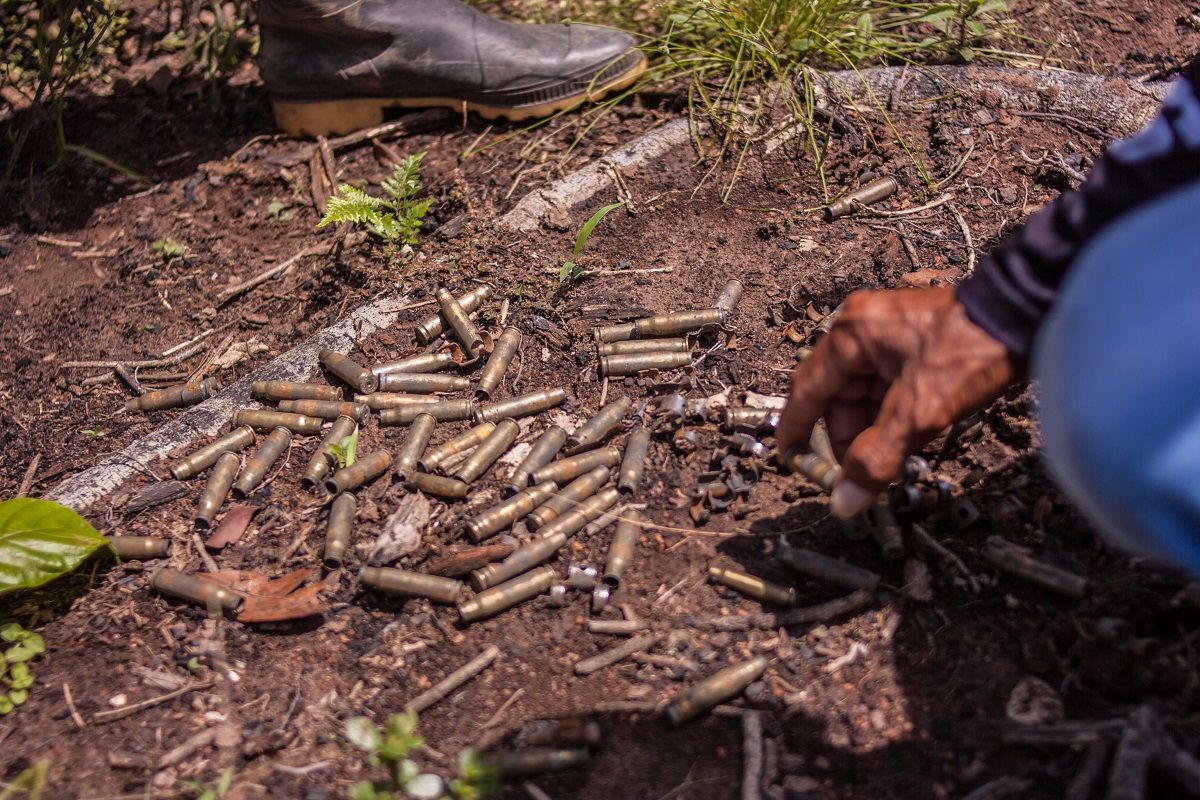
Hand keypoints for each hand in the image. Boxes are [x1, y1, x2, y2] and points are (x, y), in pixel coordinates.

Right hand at [777, 286, 1019, 517]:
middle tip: (858, 475)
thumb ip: (878, 457)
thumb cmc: (973, 349)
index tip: (790, 459)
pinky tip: (908, 438)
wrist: (1032, 314)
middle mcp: (862, 328)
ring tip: (892, 459)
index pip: (808, 389)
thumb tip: (845, 501)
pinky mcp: (914, 343)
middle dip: (848, 437)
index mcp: (851, 334)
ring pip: (865, 394)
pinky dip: (893, 415)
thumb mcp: (920, 410)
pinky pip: (888, 386)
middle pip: (837, 395)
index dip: (797, 429)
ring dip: (874, 429)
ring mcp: (889, 334)